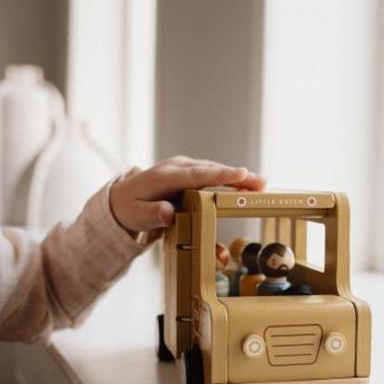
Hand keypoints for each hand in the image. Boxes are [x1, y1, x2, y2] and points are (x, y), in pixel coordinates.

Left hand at [109, 155, 265, 232]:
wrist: (122, 199)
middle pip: (212, 171)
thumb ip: (152, 214)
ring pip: (215, 172)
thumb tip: (168, 213)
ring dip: (237, 178)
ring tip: (260, 186)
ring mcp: (185, 170)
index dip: (220, 175)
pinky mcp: (189, 176)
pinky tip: (246, 188)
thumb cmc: (129, 208)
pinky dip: (229, 181)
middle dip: (237, 177)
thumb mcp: (136, 215)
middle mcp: (178, 168)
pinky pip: (212, 178)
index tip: (241, 174)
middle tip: (261, 184)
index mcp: (165, 176)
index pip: (197, 175)